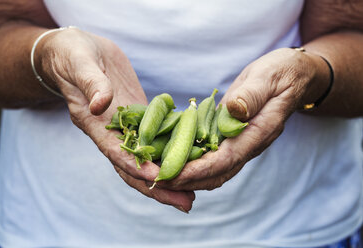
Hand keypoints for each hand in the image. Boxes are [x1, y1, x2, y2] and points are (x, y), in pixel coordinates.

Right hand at [36, 28, 194, 211]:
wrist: (78, 51)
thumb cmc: (72, 55)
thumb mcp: (79, 63)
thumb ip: (91, 83)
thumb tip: (100, 104)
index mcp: (94, 123)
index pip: (116, 152)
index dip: (137, 167)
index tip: (160, 178)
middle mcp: (111, 132)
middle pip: (135, 167)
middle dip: (159, 187)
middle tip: (187, 203)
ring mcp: (127, 127)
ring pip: (148, 159)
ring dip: (169, 177)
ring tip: (193, 194)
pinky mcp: (139, 117)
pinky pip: (157, 139)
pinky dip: (171, 153)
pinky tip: (191, 161)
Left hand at [157, 48, 329, 190]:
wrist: (294, 77)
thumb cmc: (282, 73)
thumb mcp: (268, 77)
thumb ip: (251, 95)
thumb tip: (233, 111)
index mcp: (258, 132)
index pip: (226, 160)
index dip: (198, 170)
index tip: (172, 175)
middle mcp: (249, 144)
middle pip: (217, 173)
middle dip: (187, 180)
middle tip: (157, 181)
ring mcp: (241, 143)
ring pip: (214, 170)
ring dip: (188, 176)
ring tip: (160, 176)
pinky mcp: (232, 137)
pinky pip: (212, 157)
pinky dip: (193, 162)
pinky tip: (173, 158)